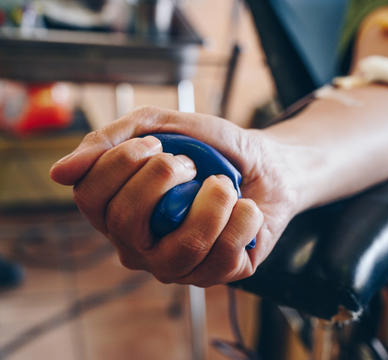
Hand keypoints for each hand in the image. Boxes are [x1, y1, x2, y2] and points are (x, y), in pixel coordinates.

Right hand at [50, 106, 298, 285]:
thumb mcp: (165, 126)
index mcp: (118, 212)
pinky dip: (242, 218)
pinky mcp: (218, 274)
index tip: (156, 144)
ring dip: (211, 202)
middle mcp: (140, 246)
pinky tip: (245, 207)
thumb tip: (59, 174)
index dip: (119, 165)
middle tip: (190, 163)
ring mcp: (178, 265)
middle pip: (125, 222)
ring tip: (223, 185)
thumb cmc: (212, 150)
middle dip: (161, 177)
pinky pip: (224, 256)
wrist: (269, 165)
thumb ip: (115, 138)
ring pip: (182, 249)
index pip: (89, 198)